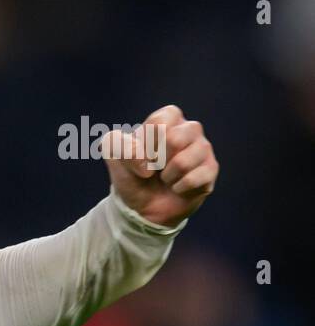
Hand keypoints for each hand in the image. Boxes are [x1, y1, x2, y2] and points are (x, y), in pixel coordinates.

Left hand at [101, 104, 218, 227]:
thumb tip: (143, 157)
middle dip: (157, 161)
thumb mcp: (114, 157)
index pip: (158, 122)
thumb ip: (116, 144)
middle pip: (175, 139)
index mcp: (167, 118)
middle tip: (155, 168)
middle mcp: (189, 129)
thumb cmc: (132, 175)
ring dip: (167, 176)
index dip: (145, 144)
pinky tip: (177, 187)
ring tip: (166, 178)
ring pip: (183, 162)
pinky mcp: (211, 169)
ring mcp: (203, 148)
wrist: (143, 207)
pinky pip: (193, 179)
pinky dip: (178, 188)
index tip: (141, 155)